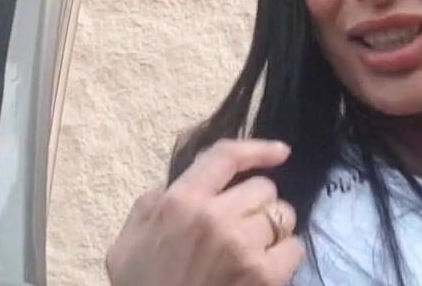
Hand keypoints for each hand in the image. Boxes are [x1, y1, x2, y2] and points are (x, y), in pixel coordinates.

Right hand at [105, 139, 303, 285]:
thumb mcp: (128, 242)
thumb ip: (152, 205)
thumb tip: (176, 187)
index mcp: (181, 202)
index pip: (226, 157)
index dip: (258, 149)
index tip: (280, 152)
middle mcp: (216, 217)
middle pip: (263, 188)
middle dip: (256, 204)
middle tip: (243, 224)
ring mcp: (243, 247)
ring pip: (282, 216)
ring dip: (272, 229)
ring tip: (255, 247)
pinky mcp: (264, 277)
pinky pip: (293, 249)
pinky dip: (284, 256)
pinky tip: (264, 268)